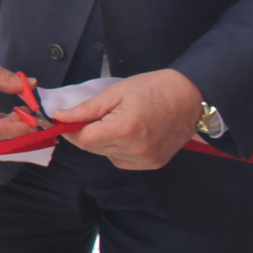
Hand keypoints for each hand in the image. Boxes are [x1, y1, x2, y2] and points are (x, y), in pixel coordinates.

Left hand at [60, 69, 203, 169]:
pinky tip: (127, 133)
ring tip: (115, 121)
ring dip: (102, 141)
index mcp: (123, 130)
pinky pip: (122, 160)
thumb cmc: (154, 88)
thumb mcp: (116, 92)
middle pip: (93, 148)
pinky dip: (117, 149)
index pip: (83, 140)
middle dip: (86, 133)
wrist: (192, 97)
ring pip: (106, 155)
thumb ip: (86, 108)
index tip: (66, 119)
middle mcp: (134, 150)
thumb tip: (60, 116)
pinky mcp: (154, 164)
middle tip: (92, 115)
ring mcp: (145, 160)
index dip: (70, 130)